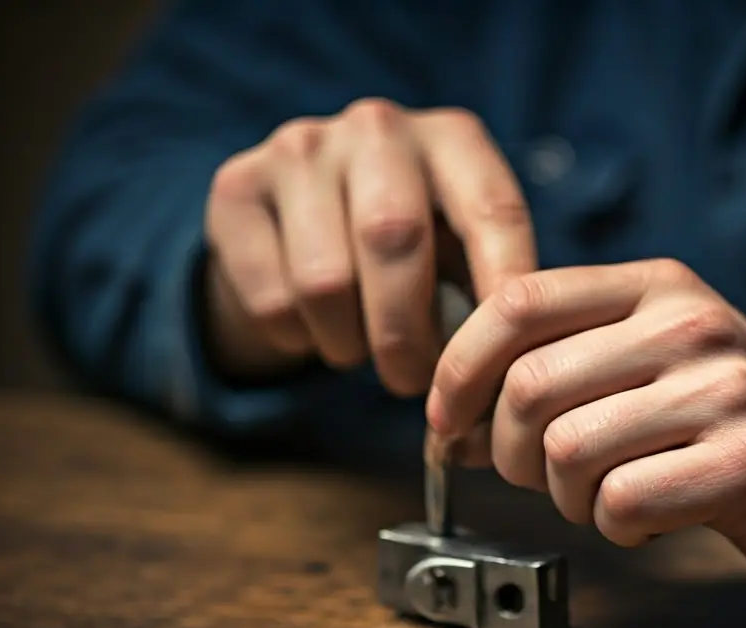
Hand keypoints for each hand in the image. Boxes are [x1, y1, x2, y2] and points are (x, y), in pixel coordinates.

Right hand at [201, 99, 534, 392]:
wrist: (303, 225)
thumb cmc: (410, 254)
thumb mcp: (460, 257)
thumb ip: (488, 293)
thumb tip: (508, 365)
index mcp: (452, 139)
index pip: (492, 211)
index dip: (503, 289)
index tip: (505, 353)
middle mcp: (378, 127)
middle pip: (395, 240)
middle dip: (408, 334)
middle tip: (413, 382)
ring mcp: (300, 147)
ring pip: (326, 281)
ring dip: (349, 343)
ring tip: (363, 349)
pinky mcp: (236, 186)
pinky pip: (272, 297)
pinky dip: (297, 338)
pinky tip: (312, 326)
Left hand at [426, 259, 745, 587]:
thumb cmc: (740, 425)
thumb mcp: (659, 363)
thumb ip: (566, 368)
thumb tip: (451, 416)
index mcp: (658, 287)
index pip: (515, 302)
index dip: (458, 369)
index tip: (449, 421)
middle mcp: (690, 323)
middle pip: (527, 387)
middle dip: (509, 453)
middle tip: (541, 477)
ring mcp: (724, 388)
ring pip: (566, 450)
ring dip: (566, 497)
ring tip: (609, 498)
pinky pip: (621, 503)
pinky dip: (617, 529)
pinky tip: (650, 521)